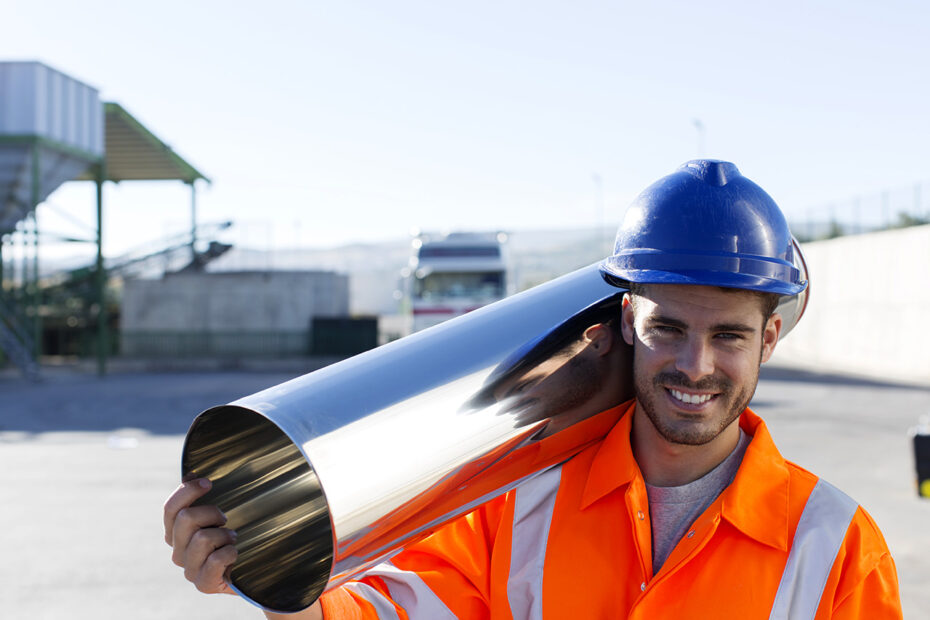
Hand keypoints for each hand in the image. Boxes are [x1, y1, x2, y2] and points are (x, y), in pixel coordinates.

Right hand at [163, 478, 237, 594]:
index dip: (187, 491)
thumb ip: (201, 497)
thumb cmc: (234, 537)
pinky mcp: (203, 584)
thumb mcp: (217, 514)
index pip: (170, 509)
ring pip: (202, 538)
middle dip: (211, 513)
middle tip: (225, 521)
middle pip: (185, 518)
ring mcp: (189, 570)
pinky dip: (229, 552)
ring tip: (231, 540)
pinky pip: (214, 560)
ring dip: (224, 535)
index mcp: (176, 533)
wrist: (252, 569)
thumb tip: (190, 473)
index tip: (209, 483)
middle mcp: (177, 552)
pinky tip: (235, 554)